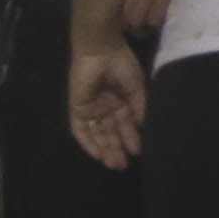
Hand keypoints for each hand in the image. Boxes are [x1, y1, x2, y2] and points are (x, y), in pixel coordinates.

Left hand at [68, 44, 147, 168]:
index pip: (124, 124)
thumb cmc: (122, 66)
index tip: (137, 152)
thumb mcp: (137, 88)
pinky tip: (98, 154)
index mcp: (120, 100)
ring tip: (114, 163)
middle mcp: (105, 107)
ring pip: (97, 134)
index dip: (130, 138)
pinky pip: (81, 130)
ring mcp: (91, 109)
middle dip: (117, 149)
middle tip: (123, 166)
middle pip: (110, 132)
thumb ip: (139, 108)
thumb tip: (141, 128)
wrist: (102, 51)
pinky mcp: (77, 109)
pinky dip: (88, 143)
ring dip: (105, 149)